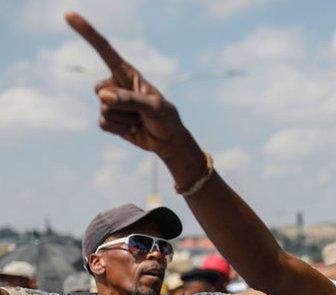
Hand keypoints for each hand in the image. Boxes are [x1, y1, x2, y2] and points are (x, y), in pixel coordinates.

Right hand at [66, 13, 205, 185]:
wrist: (168, 140)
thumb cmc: (165, 118)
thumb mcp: (153, 107)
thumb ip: (129, 100)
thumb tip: (102, 96)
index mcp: (127, 73)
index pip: (104, 50)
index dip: (87, 32)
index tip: (69, 15)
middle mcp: (116, 85)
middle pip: (100, 91)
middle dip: (121, 105)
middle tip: (141, 111)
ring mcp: (111, 102)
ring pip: (104, 110)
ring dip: (124, 119)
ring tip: (139, 120)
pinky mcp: (109, 119)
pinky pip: (103, 124)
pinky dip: (118, 130)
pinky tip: (132, 128)